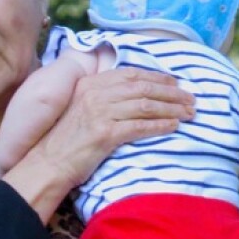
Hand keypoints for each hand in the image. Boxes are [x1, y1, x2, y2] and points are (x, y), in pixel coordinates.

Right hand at [29, 68, 195, 192]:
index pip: (131, 74)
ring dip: (171, 108)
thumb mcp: (82, 108)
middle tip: (191, 99)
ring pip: (145, 105)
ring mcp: (99, 113)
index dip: (157, 77)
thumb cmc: (66, 140)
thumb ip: (103, 96)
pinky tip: (174, 127)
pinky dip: (160, 125)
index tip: (175, 84)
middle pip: (143, 88)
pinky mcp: (104, 134)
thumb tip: (134, 92)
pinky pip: (140, 126)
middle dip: (171, 93)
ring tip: (189, 113)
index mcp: (91, 84)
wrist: (47, 164)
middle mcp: (95, 94)